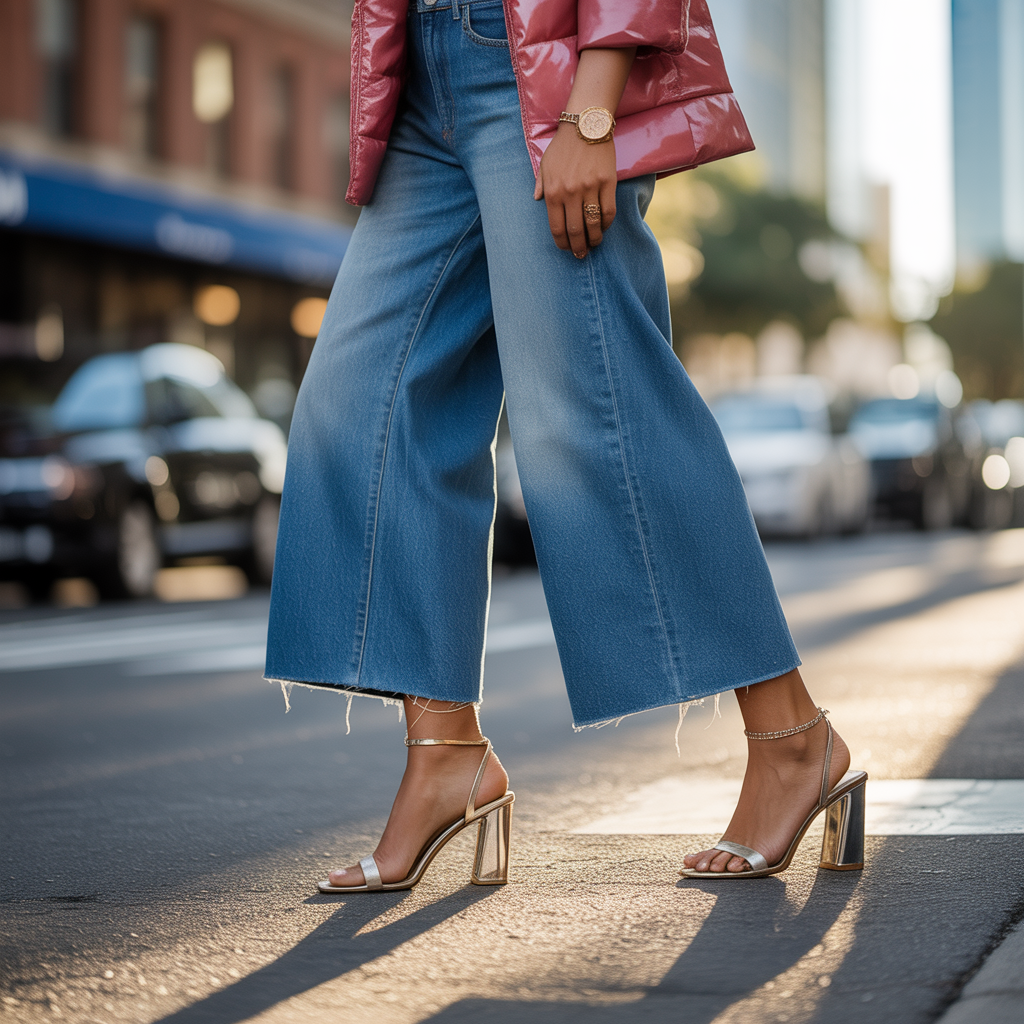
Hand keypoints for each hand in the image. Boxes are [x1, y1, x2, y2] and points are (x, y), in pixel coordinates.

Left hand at [534, 123, 616, 257]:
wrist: (585, 124)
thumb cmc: (563, 145)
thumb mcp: (545, 164)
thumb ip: (540, 185)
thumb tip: (537, 201)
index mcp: (553, 192)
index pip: (557, 228)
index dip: (562, 243)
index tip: (566, 249)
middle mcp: (571, 193)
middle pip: (575, 231)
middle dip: (578, 247)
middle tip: (581, 254)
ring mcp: (590, 189)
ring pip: (593, 224)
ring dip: (594, 239)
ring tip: (594, 244)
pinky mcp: (607, 183)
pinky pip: (608, 211)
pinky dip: (606, 224)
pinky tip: (604, 227)